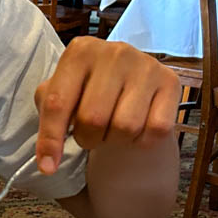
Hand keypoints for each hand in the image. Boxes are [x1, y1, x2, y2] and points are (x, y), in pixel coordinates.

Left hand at [34, 37, 180, 173]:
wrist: (129, 82)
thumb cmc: (88, 91)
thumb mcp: (61, 94)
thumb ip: (49, 121)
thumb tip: (47, 164)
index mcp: (81, 51)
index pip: (58, 102)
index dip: (51, 139)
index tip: (47, 167)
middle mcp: (115, 52)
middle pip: (93, 119)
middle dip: (87, 138)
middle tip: (90, 133)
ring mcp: (146, 65)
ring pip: (125, 127)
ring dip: (115, 140)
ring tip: (112, 127)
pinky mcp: (171, 82)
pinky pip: (155, 130)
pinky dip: (142, 140)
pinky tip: (137, 127)